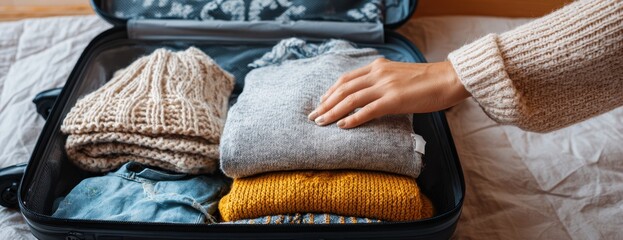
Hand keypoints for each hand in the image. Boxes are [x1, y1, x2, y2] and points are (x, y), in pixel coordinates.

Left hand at [308, 58, 469, 128]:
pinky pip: (367, 110)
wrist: (449, 79)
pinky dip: (352, 118)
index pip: (346, 78)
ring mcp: (386, 86)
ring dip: (333, 112)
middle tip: (314, 116)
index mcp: (378, 67)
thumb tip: (372, 96)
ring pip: (351, 99)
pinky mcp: (394, 100)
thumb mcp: (400, 76)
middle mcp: (378, 74)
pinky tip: (342, 126)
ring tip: (321, 123)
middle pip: (343, 88)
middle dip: (326, 103)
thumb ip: (384, 82)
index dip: (331, 91)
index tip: (321, 102)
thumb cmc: (429, 81)